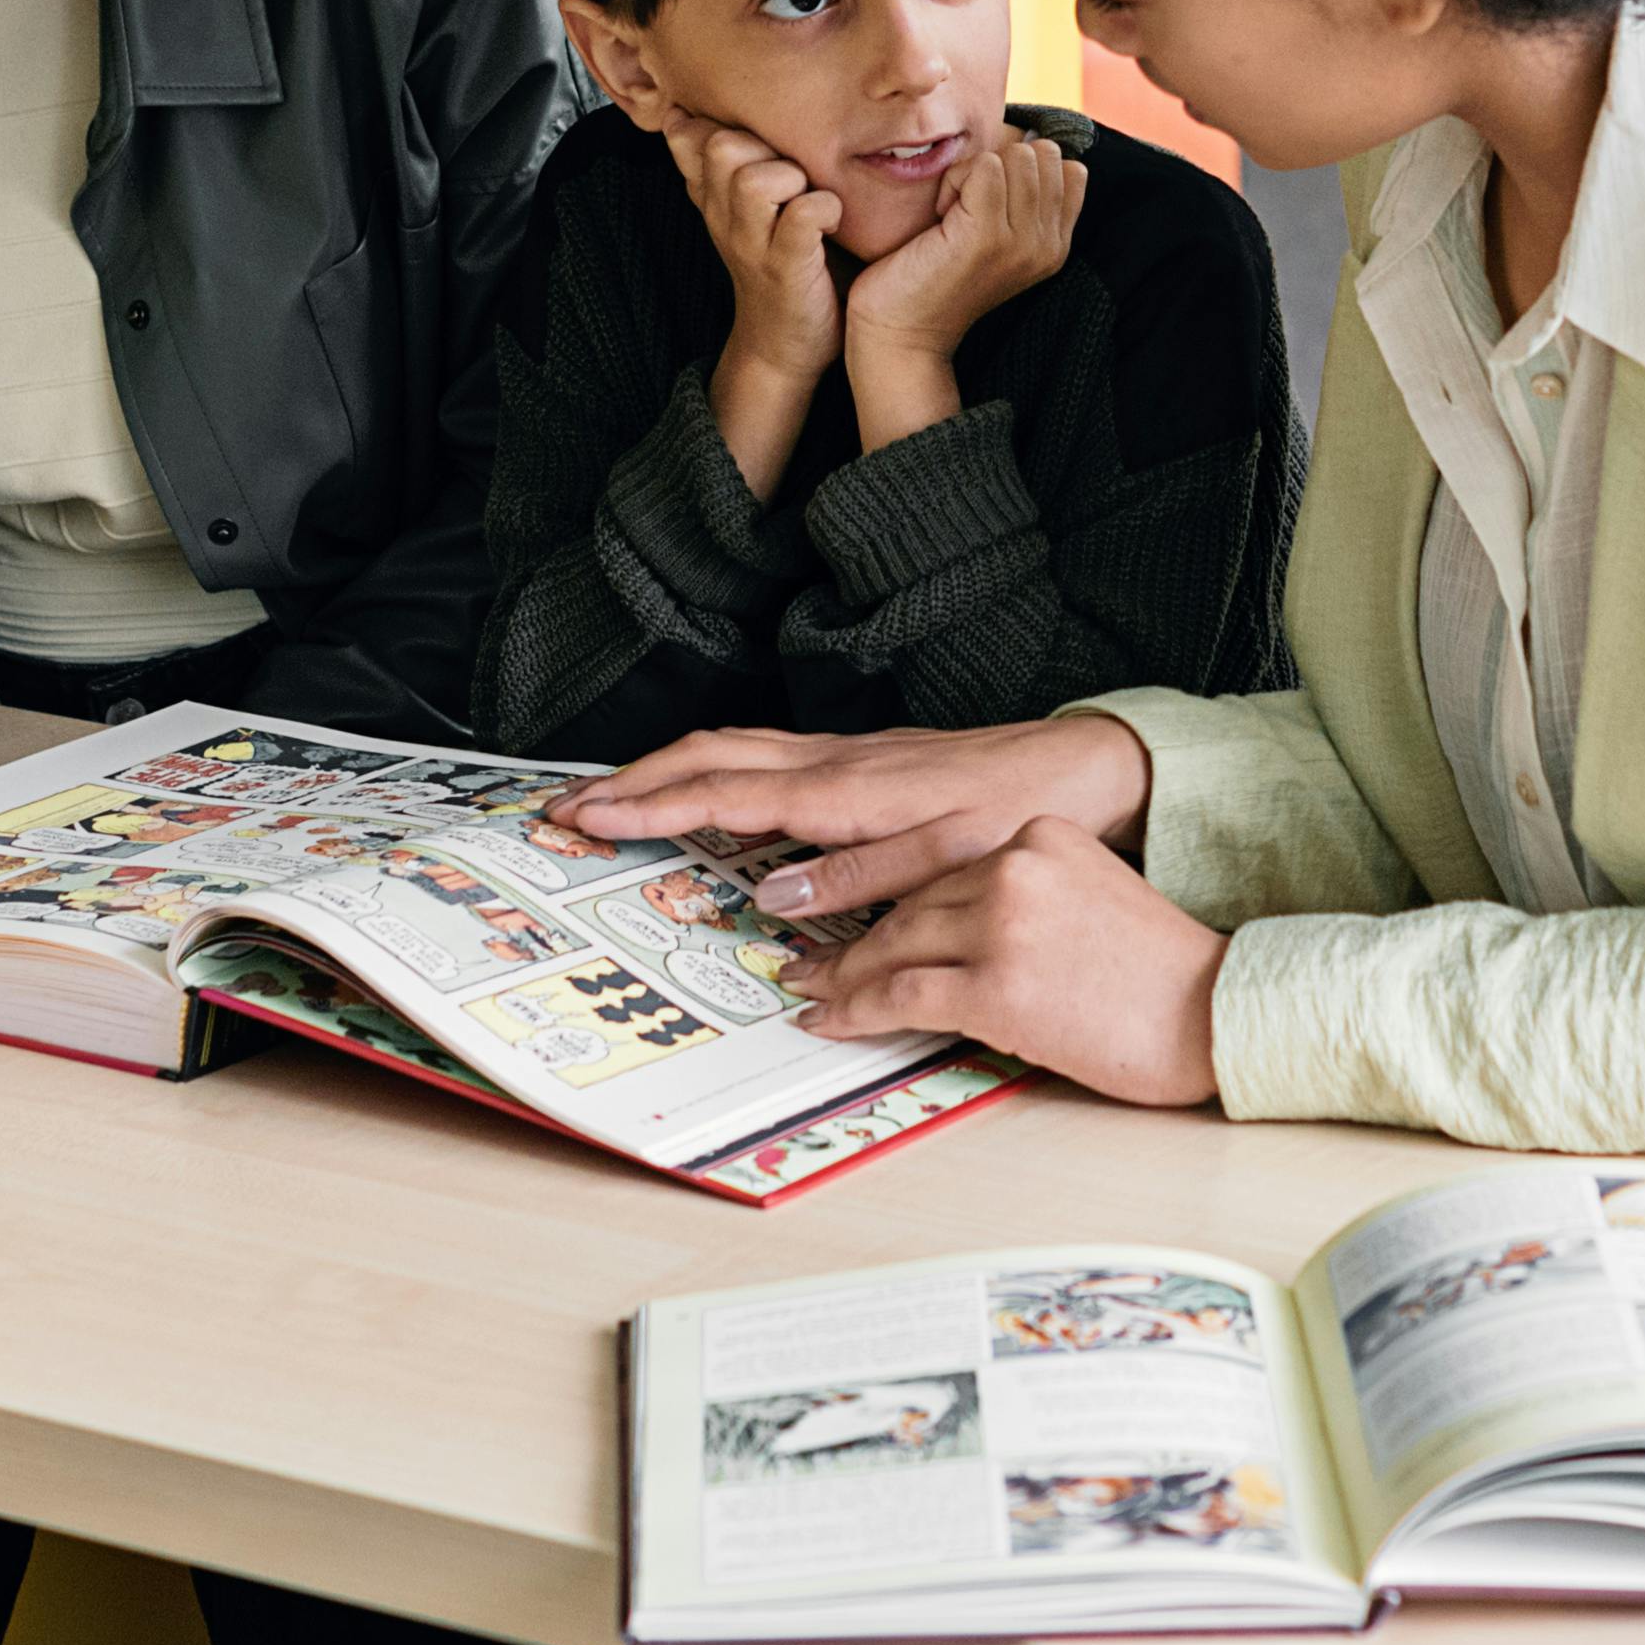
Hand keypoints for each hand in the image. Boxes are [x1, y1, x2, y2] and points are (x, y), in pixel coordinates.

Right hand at [554, 713, 1154, 908]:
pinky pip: (760, 754)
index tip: (586, 820)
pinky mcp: (859, 759)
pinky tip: (698, 786)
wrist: (1080, 763)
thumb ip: (859, 878)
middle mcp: (834, 762)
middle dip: (629, 780)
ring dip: (661, 768)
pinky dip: (707, 766)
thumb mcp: (949, 860)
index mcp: (845, 790)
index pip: (721, 795)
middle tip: (565, 808)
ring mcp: (844, 755)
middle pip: (706, 756)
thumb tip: (771, 897)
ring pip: (729, 747)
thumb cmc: (1018, 812)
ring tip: (608, 796)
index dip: (647, 809)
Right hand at [672, 116, 844, 490]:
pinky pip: (800, 217)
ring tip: (808, 192)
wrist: (782, 347)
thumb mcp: (747, 210)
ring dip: (789, 175)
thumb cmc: (781, 264)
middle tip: (790, 164)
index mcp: (714, 196)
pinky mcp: (787, 268)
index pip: (688, 135)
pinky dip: (823, 208)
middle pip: (718, 145)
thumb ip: (740, 164)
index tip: (754, 135)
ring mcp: (753, 244)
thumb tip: (729, 116)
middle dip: (759, 141)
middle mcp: (724, 215)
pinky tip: (832, 219)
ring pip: (752, 179)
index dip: (718, 120)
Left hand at [788, 818, 1225, 1105]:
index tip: (856, 921)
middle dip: (855, 940)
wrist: (1212, 1017)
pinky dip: (855, 1010)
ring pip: (896, 945)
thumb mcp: (1089, 897)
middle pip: (913, 904)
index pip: (944, 868)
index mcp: (1040, 836)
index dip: (892, 902)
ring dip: (844, 975)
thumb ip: (1023, 896)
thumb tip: (949, 932)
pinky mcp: (995, 986)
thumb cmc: (1158, 975)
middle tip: (810, 960)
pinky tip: (832, 1020)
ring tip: (811, 991)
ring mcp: (1003, 925)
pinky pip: (901, 995)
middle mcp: (1016, 866)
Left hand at [842, 125, 1082, 378]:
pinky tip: (940, 216)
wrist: (901, 333)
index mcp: (1055, 245)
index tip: (986, 205)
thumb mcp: (991, 235)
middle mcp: (1048, 245)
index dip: (1020, 168)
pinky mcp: (989, 235)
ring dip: (973, 172)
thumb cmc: (932, 275)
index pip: (1068, 167)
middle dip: (998, 166)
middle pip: (1042, 154)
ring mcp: (1023, 241)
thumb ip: (1019, 198)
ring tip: (951, 213)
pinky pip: (985, 165)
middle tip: (964, 208)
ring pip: (1016, 155)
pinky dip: (955, 179)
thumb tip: (1026, 140)